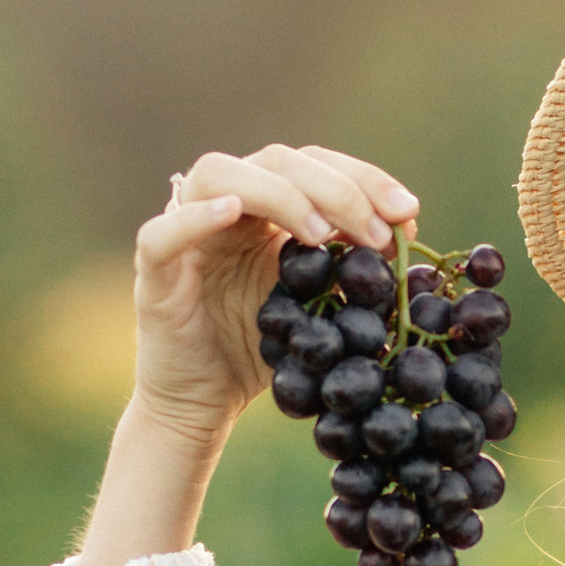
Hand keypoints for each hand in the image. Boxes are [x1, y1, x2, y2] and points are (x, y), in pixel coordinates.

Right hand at [132, 142, 419, 439]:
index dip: (363, 178)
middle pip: (278, 161)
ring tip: (324, 235)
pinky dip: (196, 217)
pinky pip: (164, 232)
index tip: (408, 211)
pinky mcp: (155, 270)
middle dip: (337, 190)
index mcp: (268, 207)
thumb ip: (354, 270)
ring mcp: (186, 232)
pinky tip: (231, 212)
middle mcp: (225, 205)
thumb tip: (409, 237)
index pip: (317, 165)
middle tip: (377, 234)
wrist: (204, 404)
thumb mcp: (322, 306)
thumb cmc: (263, 352)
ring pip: (220, 174)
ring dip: (280, 195)